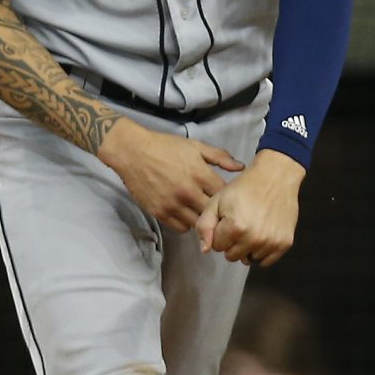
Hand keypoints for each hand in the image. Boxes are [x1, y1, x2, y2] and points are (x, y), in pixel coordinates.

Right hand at [99, 119, 241, 231]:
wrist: (133, 152)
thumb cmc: (166, 147)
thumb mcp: (196, 146)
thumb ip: (220, 157)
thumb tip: (241, 167)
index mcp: (200, 174)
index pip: (224, 194)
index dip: (229, 196)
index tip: (227, 196)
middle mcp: (188, 193)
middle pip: (213, 213)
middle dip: (217, 212)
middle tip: (216, 208)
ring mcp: (173, 205)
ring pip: (197, 224)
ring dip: (201, 220)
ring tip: (200, 211)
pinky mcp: (159, 213)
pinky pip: (180, 228)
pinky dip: (185, 223)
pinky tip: (186, 213)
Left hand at [195, 148, 303, 265]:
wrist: (275, 177)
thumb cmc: (243, 187)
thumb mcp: (217, 201)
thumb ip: (204, 226)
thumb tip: (205, 250)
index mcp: (235, 228)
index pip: (216, 247)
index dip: (219, 233)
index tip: (227, 220)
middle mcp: (254, 238)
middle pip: (232, 256)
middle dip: (232, 243)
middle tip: (240, 224)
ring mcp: (271, 242)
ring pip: (248, 260)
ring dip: (247, 248)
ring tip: (252, 228)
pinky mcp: (285, 243)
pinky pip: (266, 262)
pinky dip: (261, 253)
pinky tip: (262, 236)